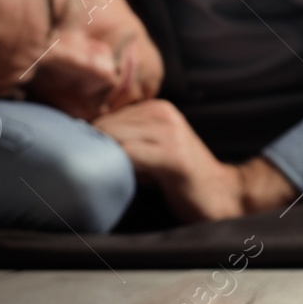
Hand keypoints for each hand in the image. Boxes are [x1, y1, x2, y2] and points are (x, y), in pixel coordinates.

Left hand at [91, 99, 297, 221]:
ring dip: (104, 158)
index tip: (84, 157)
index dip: (90, 137)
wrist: (222, 195)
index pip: (106, 115)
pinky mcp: (172, 157)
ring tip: (109, 177)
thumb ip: (128, 138)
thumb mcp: (154, 148)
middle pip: (106, 125)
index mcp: (158, 107)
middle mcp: (164, 113)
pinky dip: (117, 167)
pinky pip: (128, 155)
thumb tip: (80, 139)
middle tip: (90, 170)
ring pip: (113, 137)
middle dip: (92, 147)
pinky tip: (121, 181)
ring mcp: (170, 133)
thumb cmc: (180, 178)